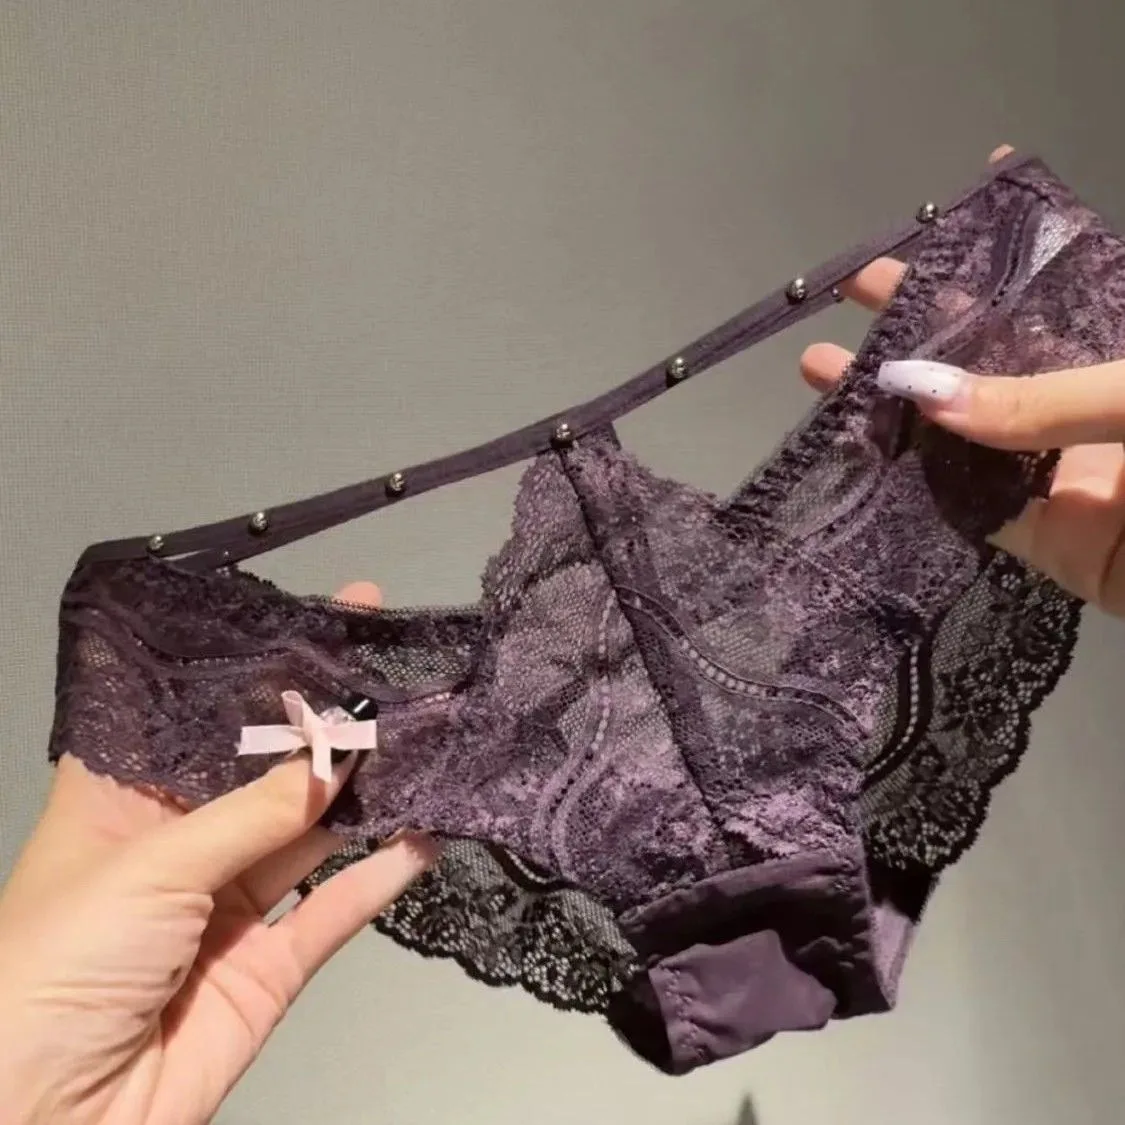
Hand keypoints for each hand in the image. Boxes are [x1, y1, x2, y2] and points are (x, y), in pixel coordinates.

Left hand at [0, 581, 437, 1124]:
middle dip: (321, 728)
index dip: (253, 672)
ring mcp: (228, 906)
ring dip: (362, 793)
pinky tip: (424, 836)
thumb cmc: (49, 974)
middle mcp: (178, 846)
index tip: (315, 621)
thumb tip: (334, 760)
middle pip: (263, 772)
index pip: (196, 718)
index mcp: (120, 803)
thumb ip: (252, 814)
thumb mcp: (147, 867)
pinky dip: (381, 877)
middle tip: (386, 669)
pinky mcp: (268, 966)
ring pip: (309, 834)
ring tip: (420, 738)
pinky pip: (334, 911)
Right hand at [800, 145, 1124, 615]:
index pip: (1050, 282)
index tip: (937, 212)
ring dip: (896, 408)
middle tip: (848, 293)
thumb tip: (919, 392)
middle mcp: (1090, 399)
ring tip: (821, 375)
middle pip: (991, 354)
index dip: (996, 247)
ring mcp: (1069, 472)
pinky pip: (977, 515)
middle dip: (920, 322)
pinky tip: (860, 461)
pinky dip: (919, 492)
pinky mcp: (1055, 545)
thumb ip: (1040, 397)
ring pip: (967, 436)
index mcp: (1124, 343)